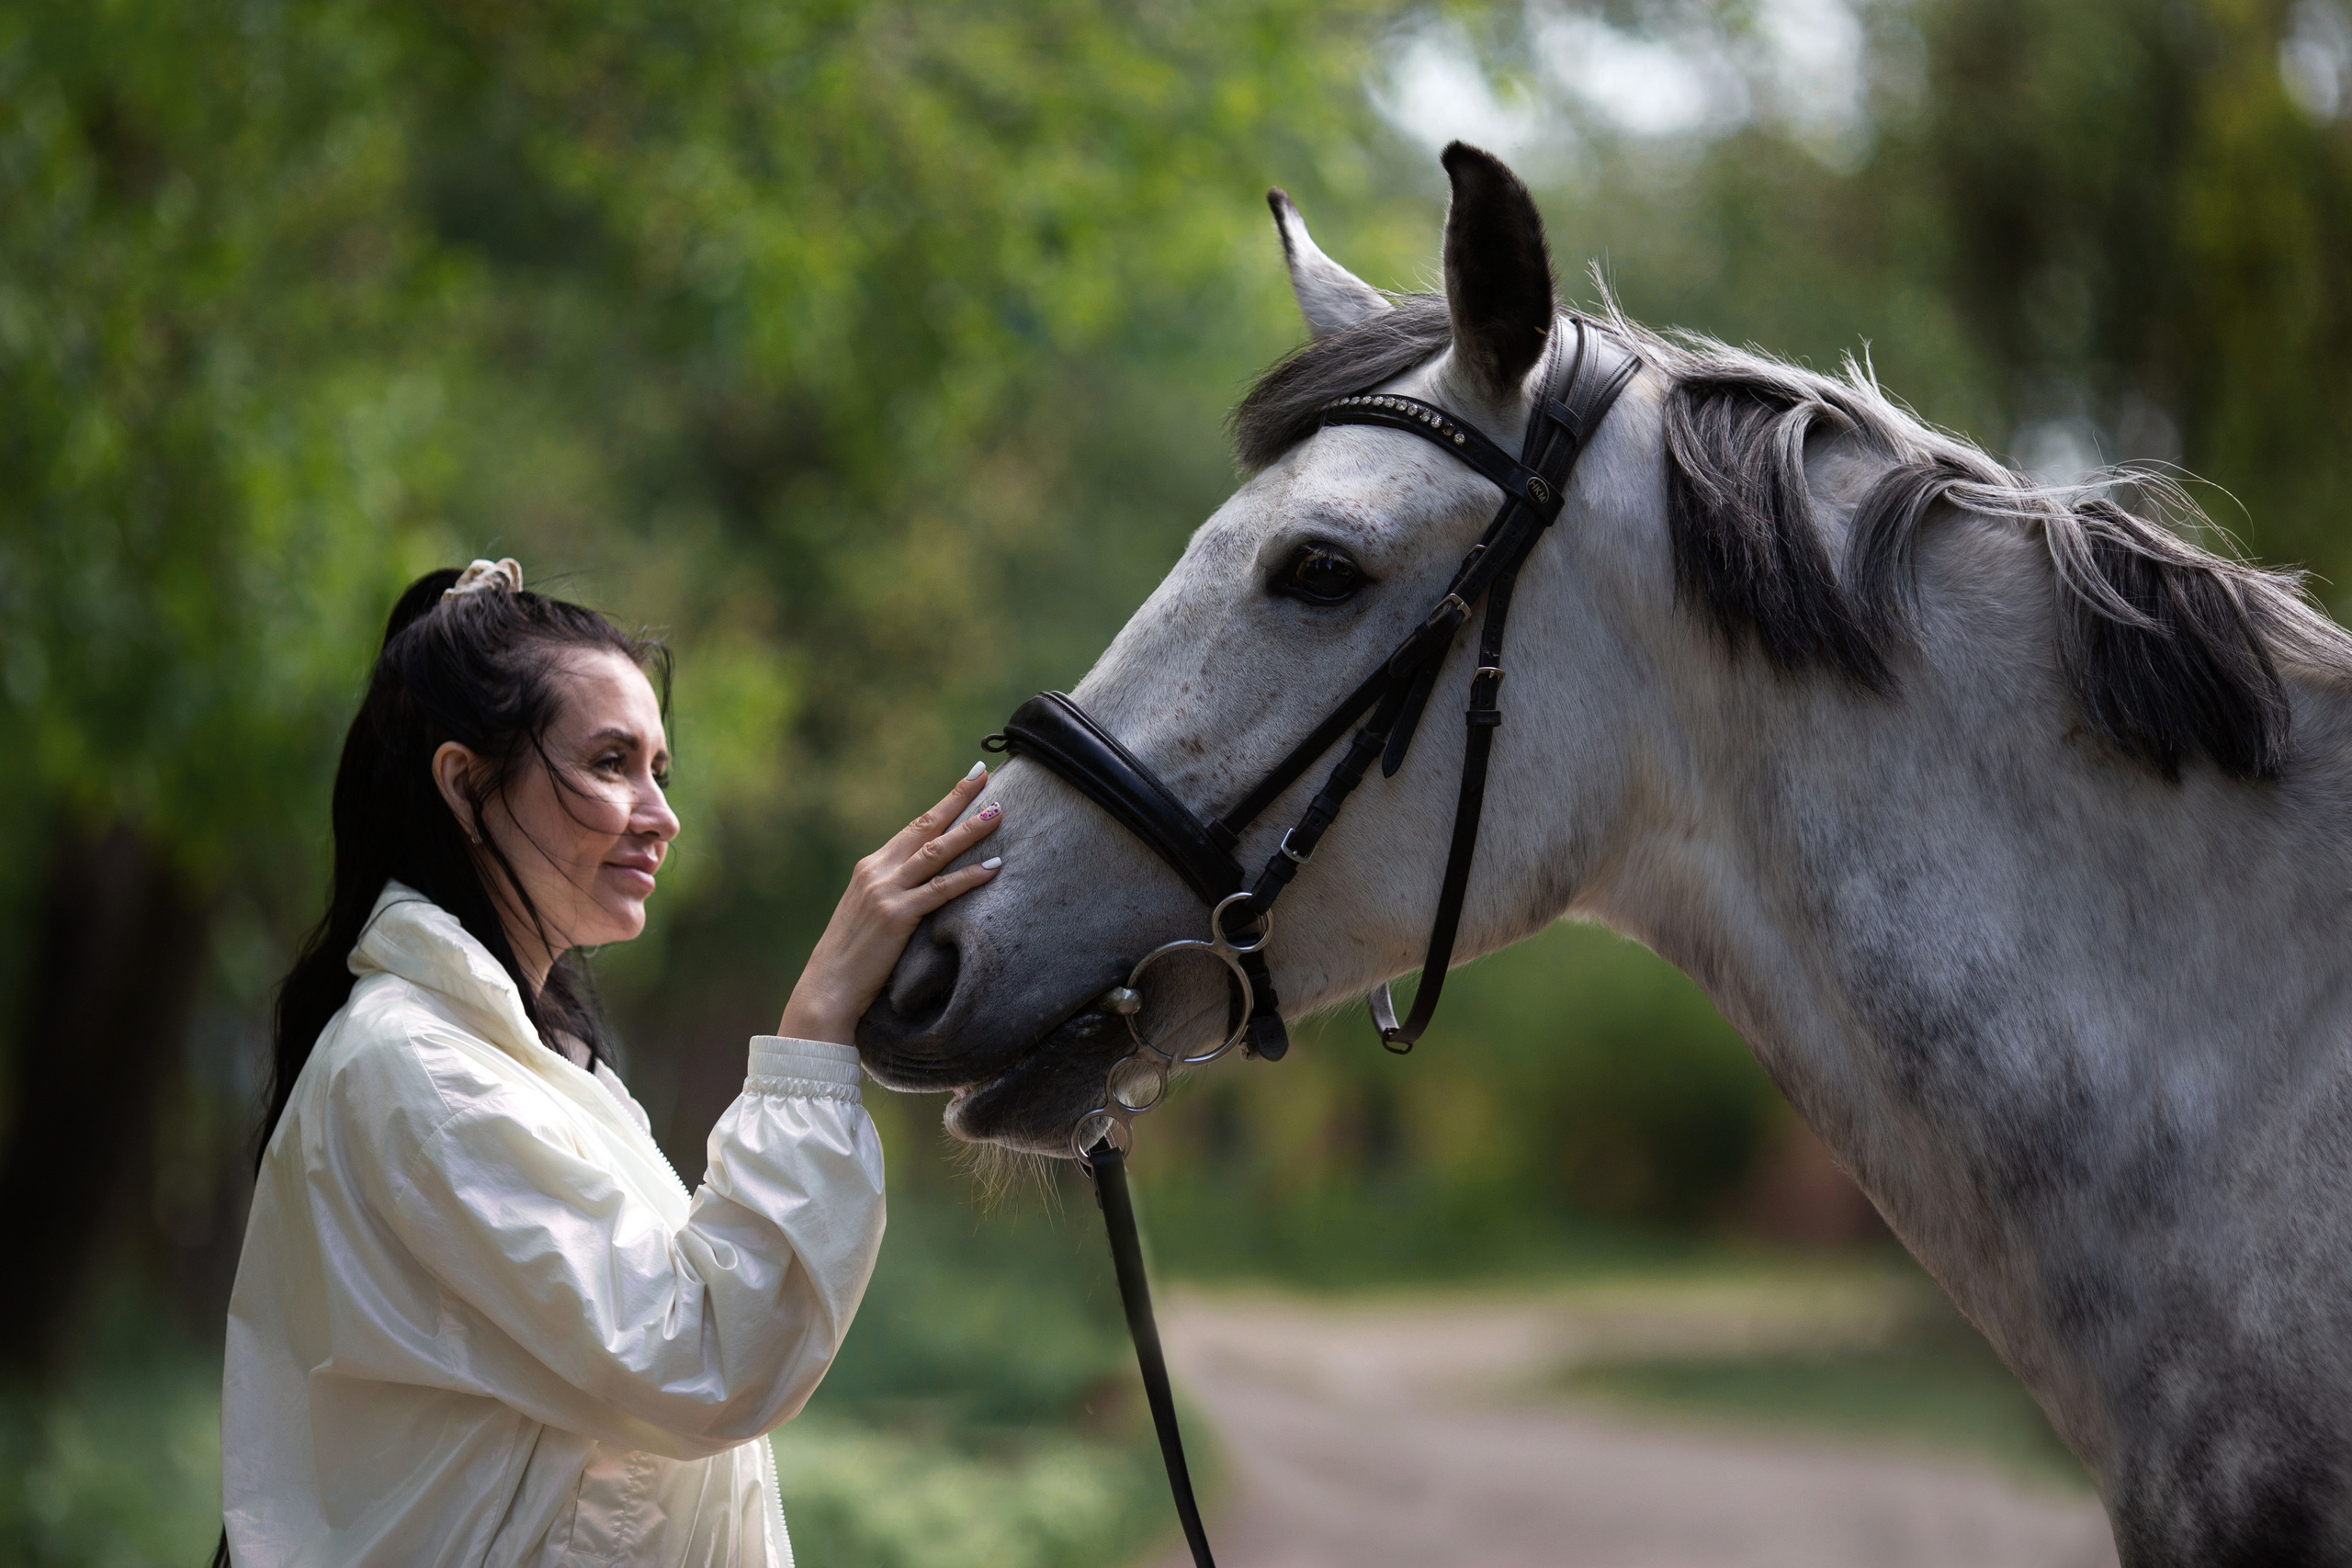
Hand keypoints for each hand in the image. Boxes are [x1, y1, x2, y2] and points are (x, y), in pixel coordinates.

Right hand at [778, 765, 1003, 1045]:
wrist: (827, 989)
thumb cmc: (852, 958)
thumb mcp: (868, 914)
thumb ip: (893, 892)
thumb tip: (926, 883)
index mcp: (870, 868)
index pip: (913, 827)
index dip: (944, 803)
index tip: (969, 780)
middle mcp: (876, 872)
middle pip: (925, 827)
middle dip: (957, 799)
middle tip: (983, 774)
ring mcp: (885, 892)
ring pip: (936, 852)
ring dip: (970, 830)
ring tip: (999, 813)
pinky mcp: (896, 916)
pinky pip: (941, 890)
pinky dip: (970, 876)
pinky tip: (994, 866)